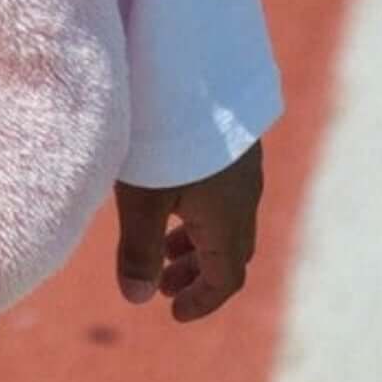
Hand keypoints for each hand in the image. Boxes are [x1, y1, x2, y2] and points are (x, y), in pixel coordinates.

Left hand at [112, 140, 263, 322]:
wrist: (194, 68)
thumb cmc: (164, 136)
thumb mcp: (142, 197)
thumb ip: (139, 249)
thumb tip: (137, 299)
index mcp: (228, 219)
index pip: (227, 277)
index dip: (202, 301)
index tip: (173, 313)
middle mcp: (244, 197)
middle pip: (230, 252)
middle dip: (197, 274)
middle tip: (163, 286)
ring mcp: (242, 169)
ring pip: (226, 222)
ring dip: (196, 244)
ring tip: (160, 251)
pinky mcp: (233, 144)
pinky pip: (222, 195)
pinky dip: (198, 214)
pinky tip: (169, 199)